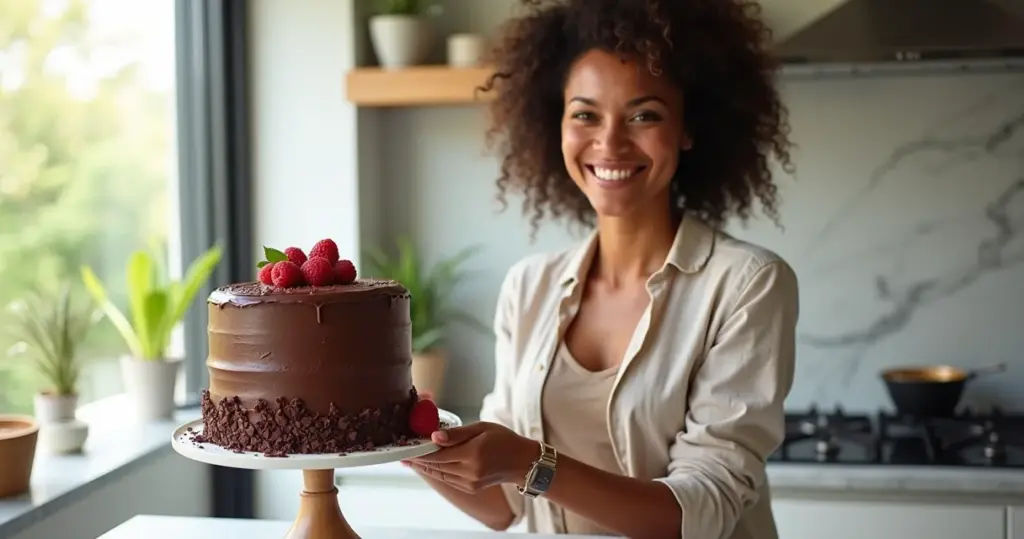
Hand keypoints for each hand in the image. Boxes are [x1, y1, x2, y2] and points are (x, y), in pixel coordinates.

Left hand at [403, 421, 538, 493]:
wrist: (522, 462)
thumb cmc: (504, 439)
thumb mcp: (482, 428)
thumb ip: (457, 433)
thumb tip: (434, 436)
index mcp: (473, 454)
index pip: (439, 454)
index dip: (420, 451)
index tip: (406, 447)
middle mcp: (470, 471)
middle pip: (436, 466)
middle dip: (418, 460)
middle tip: (402, 454)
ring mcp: (470, 482)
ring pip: (440, 474)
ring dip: (424, 468)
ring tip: (409, 461)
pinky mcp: (471, 488)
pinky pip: (448, 480)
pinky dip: (436, 473)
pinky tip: (427, 467)